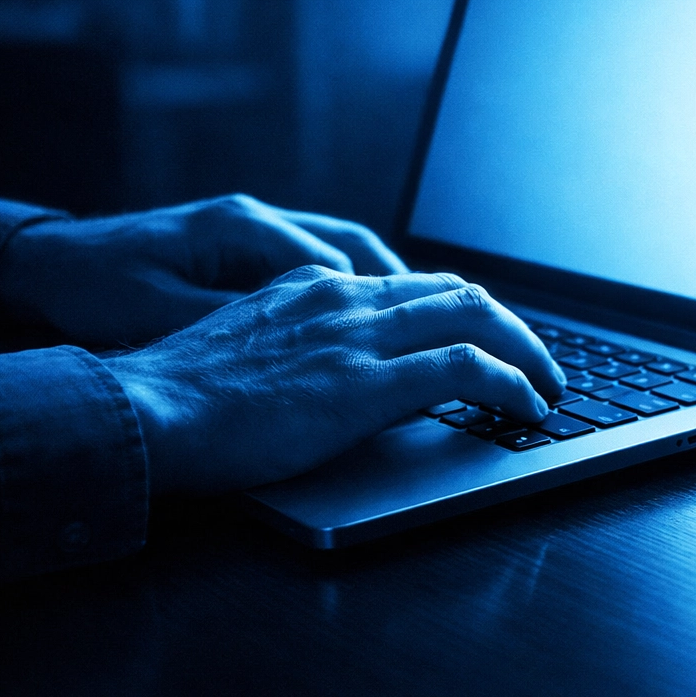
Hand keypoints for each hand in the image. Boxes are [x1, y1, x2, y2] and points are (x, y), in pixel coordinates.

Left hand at [0, 194, 409, 347]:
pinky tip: (376, 326)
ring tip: (443, 332)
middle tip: (479, 336)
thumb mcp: (165, 316)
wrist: (38, 269)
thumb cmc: (91, 291)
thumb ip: (247, 328)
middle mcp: (259, 221)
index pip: (350, 274)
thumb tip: (320, 355)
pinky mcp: (246, 251)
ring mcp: (255, 232)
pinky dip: (365, 293)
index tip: (438, 356)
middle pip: (369, 254)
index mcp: (244, 230)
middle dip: (430, 298)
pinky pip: (328, 266)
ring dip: (402, 293)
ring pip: (355, 256)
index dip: (399, 319)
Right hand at [102, 267, 566, 496]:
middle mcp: (346, 297)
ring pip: (478, 319)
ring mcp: (360, 335)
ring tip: (549, 387)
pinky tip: (528, 407)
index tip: (491, 341)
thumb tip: (344, 378)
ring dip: (528, 352)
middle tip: (539, 364)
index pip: (415, 284)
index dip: (466, 312)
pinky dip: (512, 383)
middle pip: (459, 292)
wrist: (145, 412)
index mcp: (316, 287)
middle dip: (512, 326)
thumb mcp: (251, 350)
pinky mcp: (368, 380)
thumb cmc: (181, 399)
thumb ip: (304, 349)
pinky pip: (468, 369)